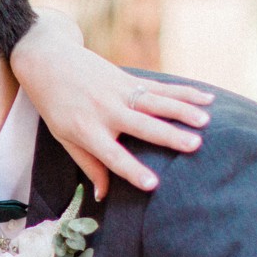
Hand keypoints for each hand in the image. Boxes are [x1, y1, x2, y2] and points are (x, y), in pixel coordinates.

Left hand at [10, 12, 211, 198]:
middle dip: (169, 136)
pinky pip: (161, 86)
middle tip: (194, 146)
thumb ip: (88, 165)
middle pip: (142, 126)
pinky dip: (185, 92)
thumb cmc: (56, 106)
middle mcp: (106, 111)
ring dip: (183, 111)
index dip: (133, 170)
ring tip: (206, 121)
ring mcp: (119, 92)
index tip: (153, 184)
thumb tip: (103, 195)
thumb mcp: (65, 138)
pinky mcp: (129, 78)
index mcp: (87, 130)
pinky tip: (207, 98)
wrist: (48, 61)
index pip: (112, 156)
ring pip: (157, 102)